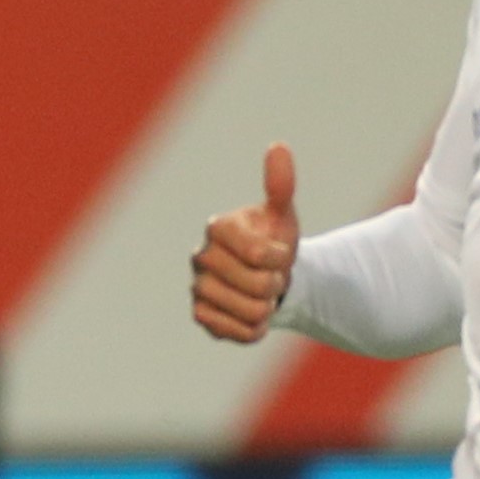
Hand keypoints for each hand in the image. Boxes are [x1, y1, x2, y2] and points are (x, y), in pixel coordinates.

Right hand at [190, 145, 298, 343]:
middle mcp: (201, 257)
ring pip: (250, 311)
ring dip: (268, 307)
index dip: (280, 258)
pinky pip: (239, 332)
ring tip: (261, 295)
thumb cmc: (273, 241)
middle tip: (271, 277)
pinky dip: (256, 328)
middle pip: (257, 284)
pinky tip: (252, 314)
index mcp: (218, 228)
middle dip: (276, 284)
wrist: (267, 278)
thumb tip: (278, 146)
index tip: (280, 253)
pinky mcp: (200, 316)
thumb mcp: (281, 215)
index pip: (259, 253)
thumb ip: (280, 186)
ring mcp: (198, 288)